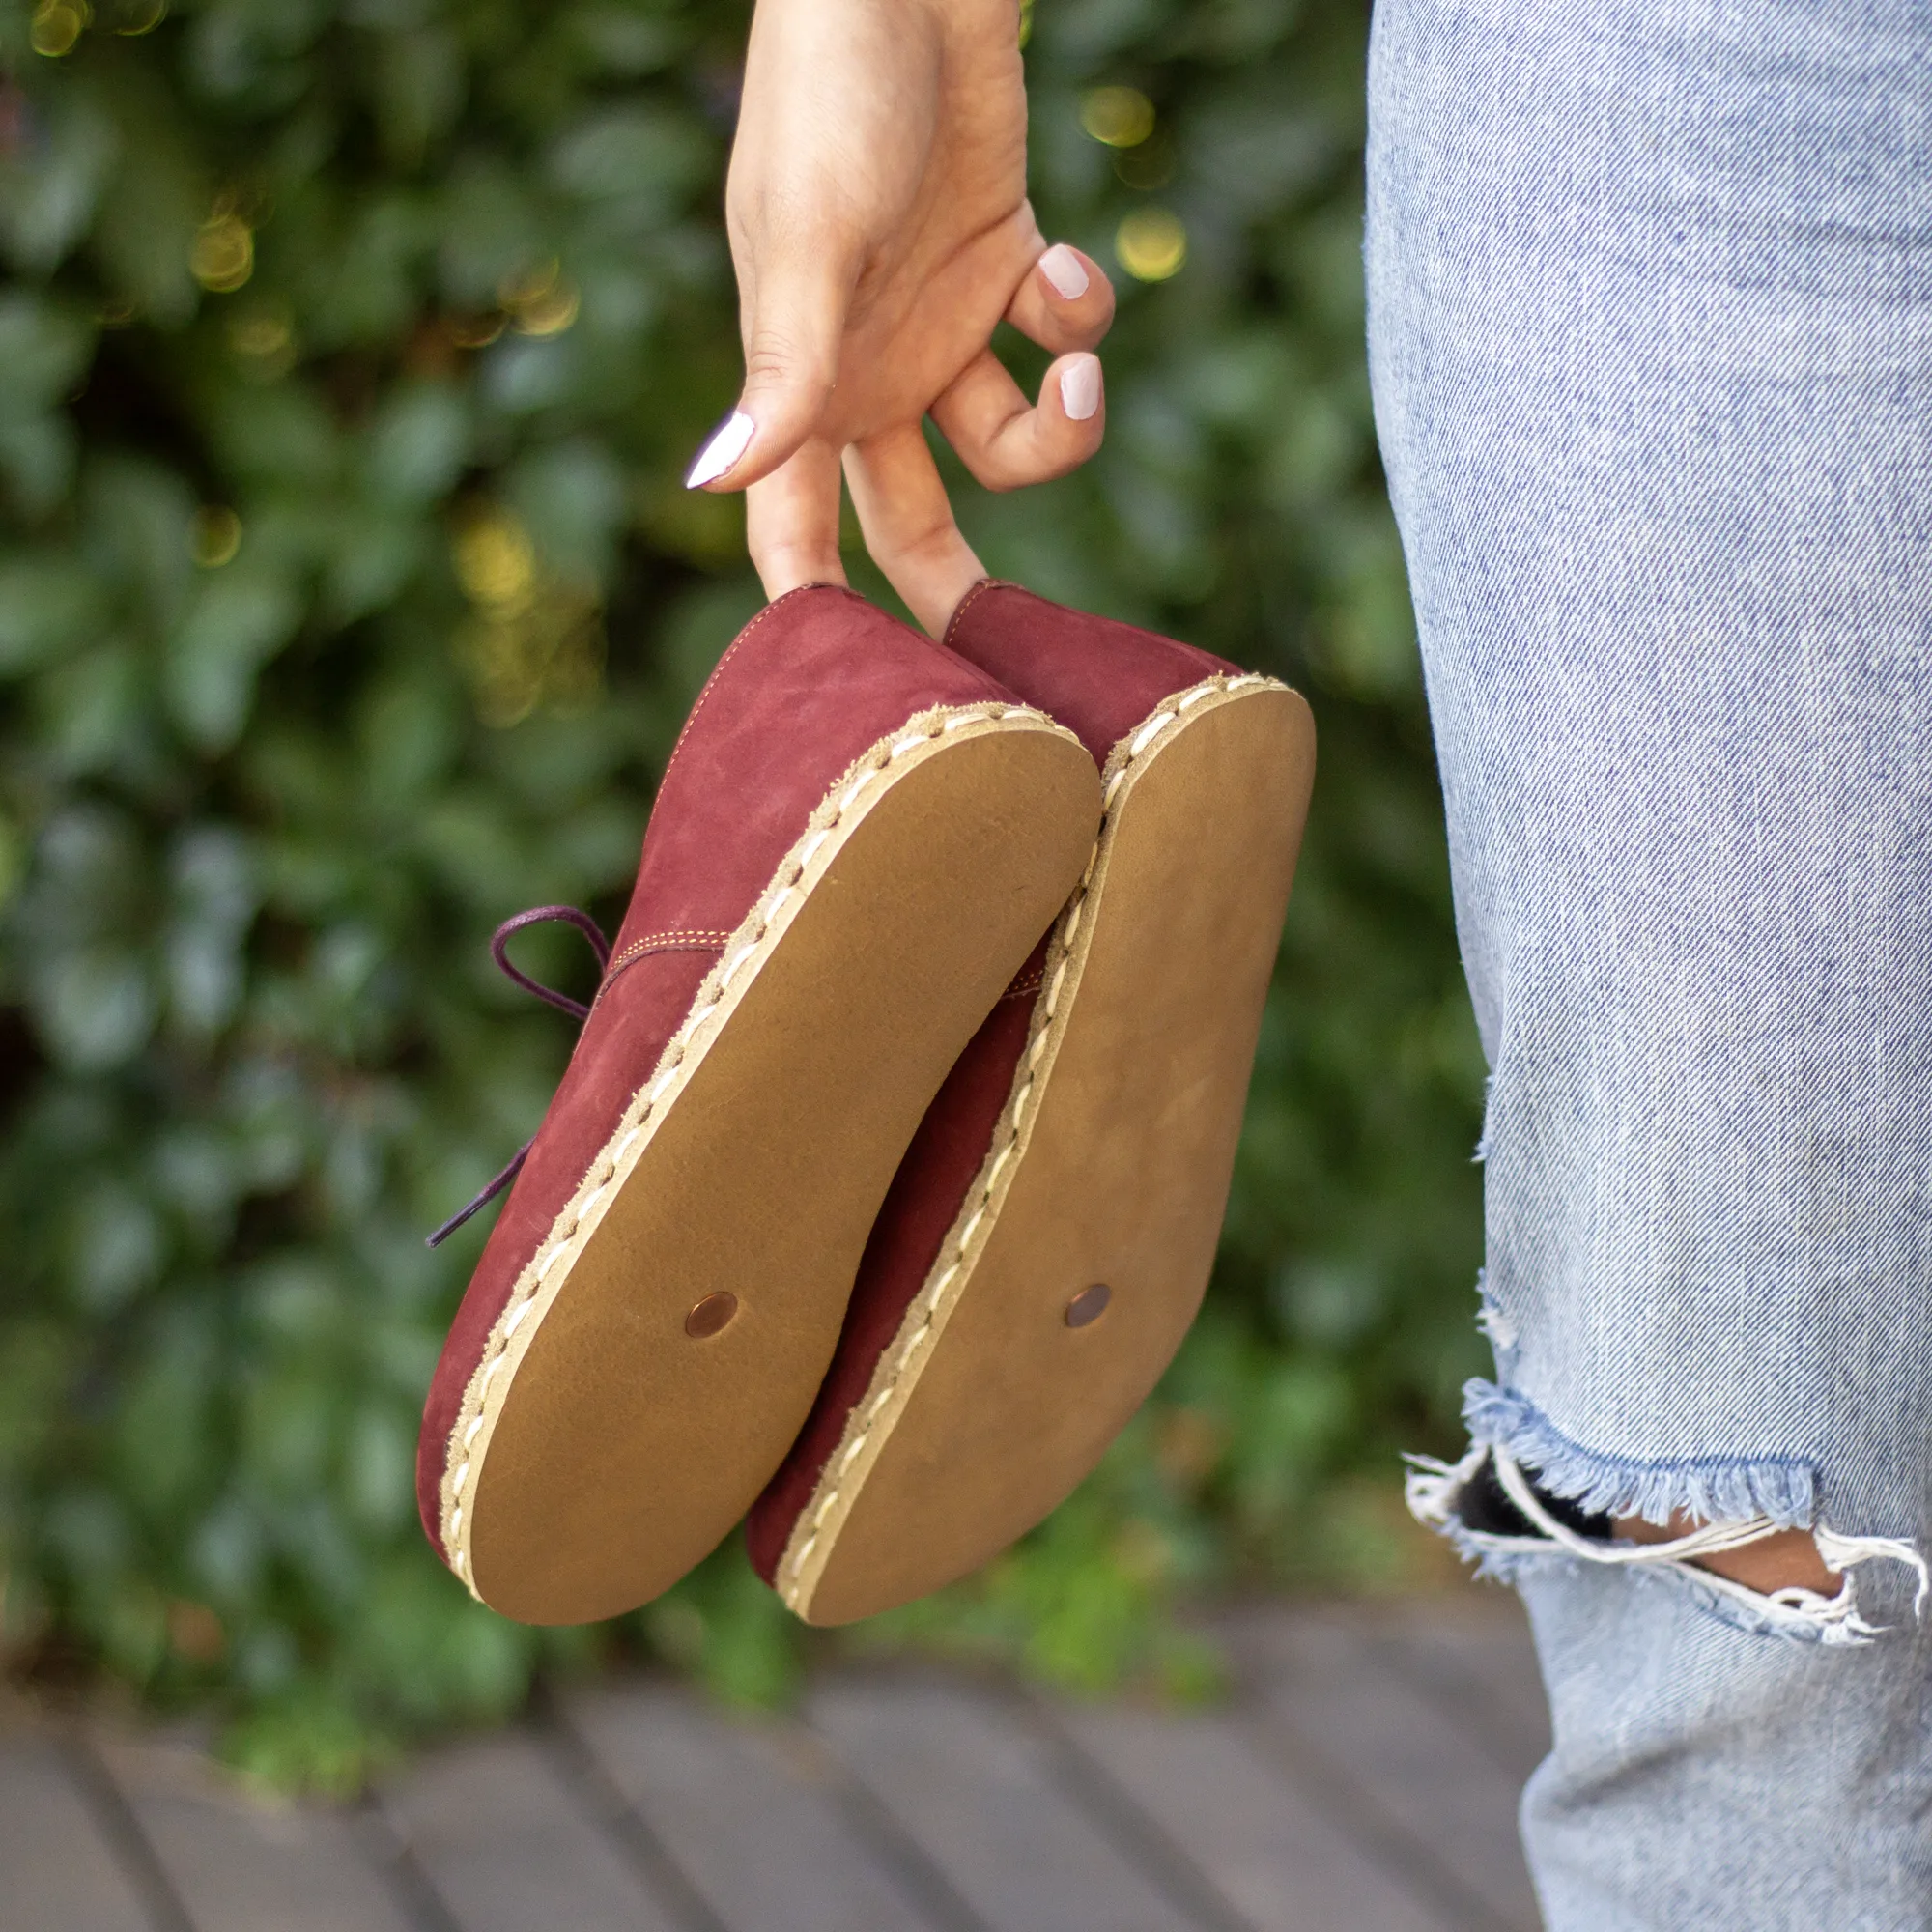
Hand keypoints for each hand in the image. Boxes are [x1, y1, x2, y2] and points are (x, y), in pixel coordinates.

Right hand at [694, 0, 1114, 633]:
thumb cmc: (833, 95)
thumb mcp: (808, 240)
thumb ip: (783, 371)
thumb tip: (714, 484)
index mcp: (806, 382)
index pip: (793, 528)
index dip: (815, 614)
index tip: (853, 699)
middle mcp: (873, 369)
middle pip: (912, 521)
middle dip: (956, 590)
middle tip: (1006, 665)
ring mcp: (943, 322)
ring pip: (1010, 441)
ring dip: (1059, 430)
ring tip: (1068, 371)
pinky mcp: (1008, 262)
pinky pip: (1057, 336)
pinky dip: (1076, 318)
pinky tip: (1057, 263)